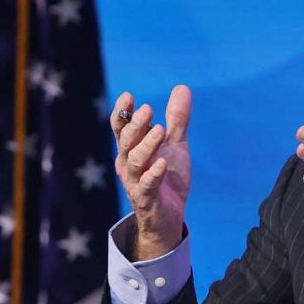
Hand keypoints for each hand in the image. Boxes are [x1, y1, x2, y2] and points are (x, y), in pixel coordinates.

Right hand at [110, 86, 191, 260]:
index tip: (129, 95)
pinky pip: (147, 185)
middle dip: (135, 124)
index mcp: (131, 149)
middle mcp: (128, 164)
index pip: (121, 127)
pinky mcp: (147, 199)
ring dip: (146, 145)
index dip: (123, 112)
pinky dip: (154, 174)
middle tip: (149, 109)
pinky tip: (163, 163)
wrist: (169, 216)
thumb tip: (182, 87)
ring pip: (134, 161)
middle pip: (126, 141)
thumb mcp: (175, 144)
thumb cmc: (167, 177)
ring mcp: (135, 182)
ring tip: (160, 130)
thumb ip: (176, 119)